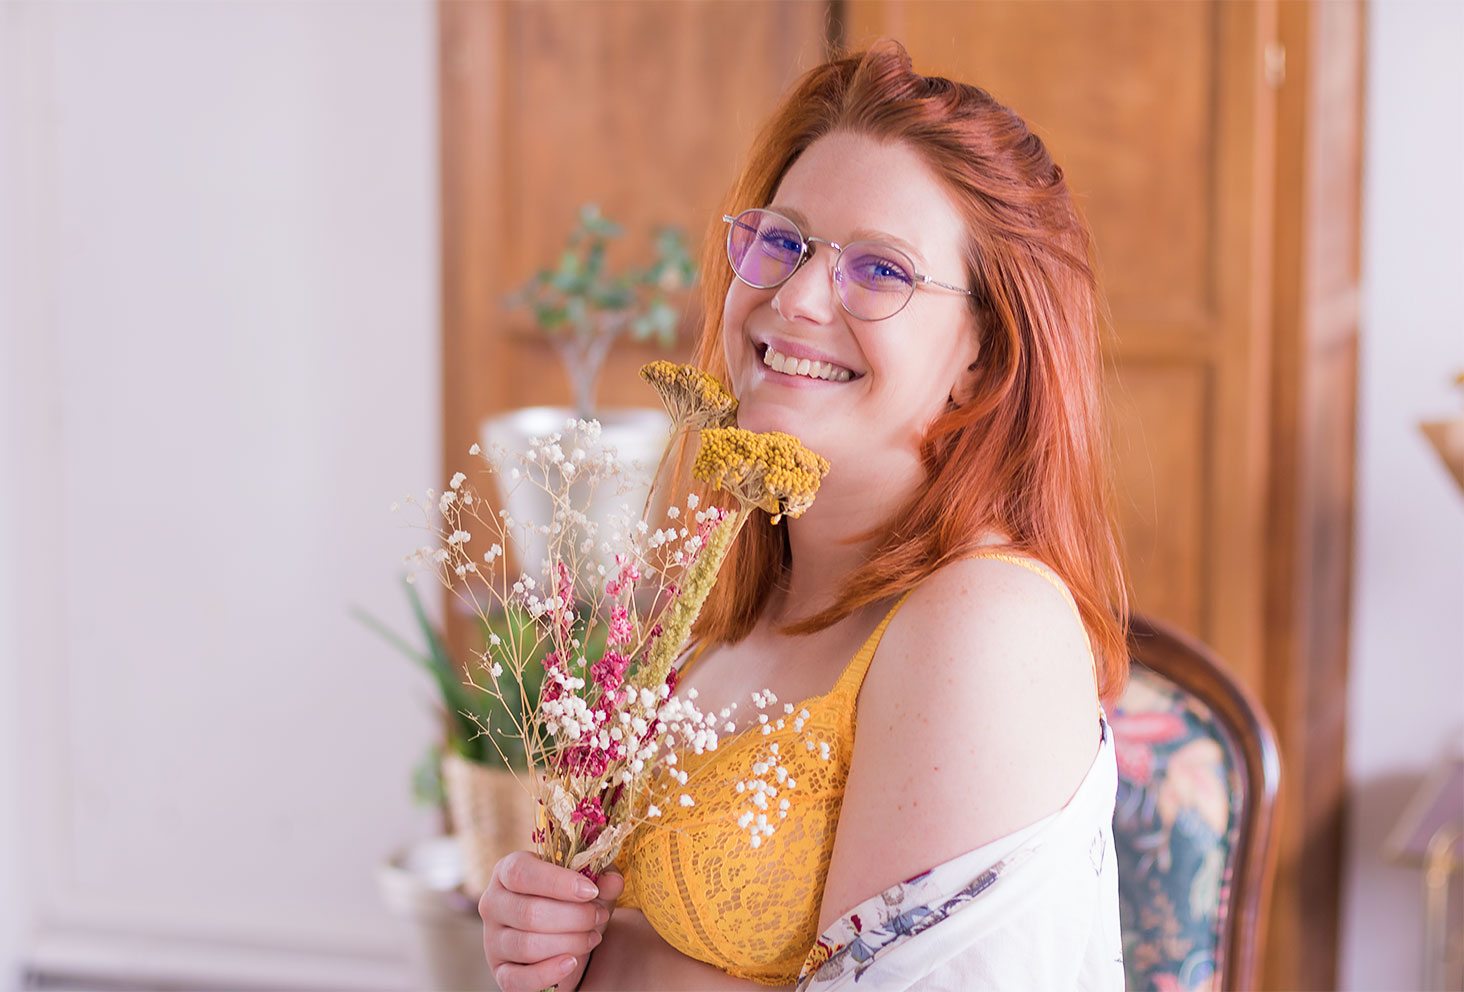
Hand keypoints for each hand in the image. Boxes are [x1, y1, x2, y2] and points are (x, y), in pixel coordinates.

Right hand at [480, 850, 624, 991]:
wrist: (562, 937)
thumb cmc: (572, 901)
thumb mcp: (590, 886)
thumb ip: (602, 880)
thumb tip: (613, 881)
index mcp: (507, 871)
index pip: (521, 873)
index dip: (558, 882)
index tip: (591, 891)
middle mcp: (493, 903)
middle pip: (528, 913)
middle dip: (573, 917)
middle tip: (599, 916)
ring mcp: (493, 940)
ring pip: (527, 946)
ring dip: (569, 942)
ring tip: (593, 936)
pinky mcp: (501, 972)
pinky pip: (519, 979)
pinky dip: (548, 973)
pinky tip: (572, 962)